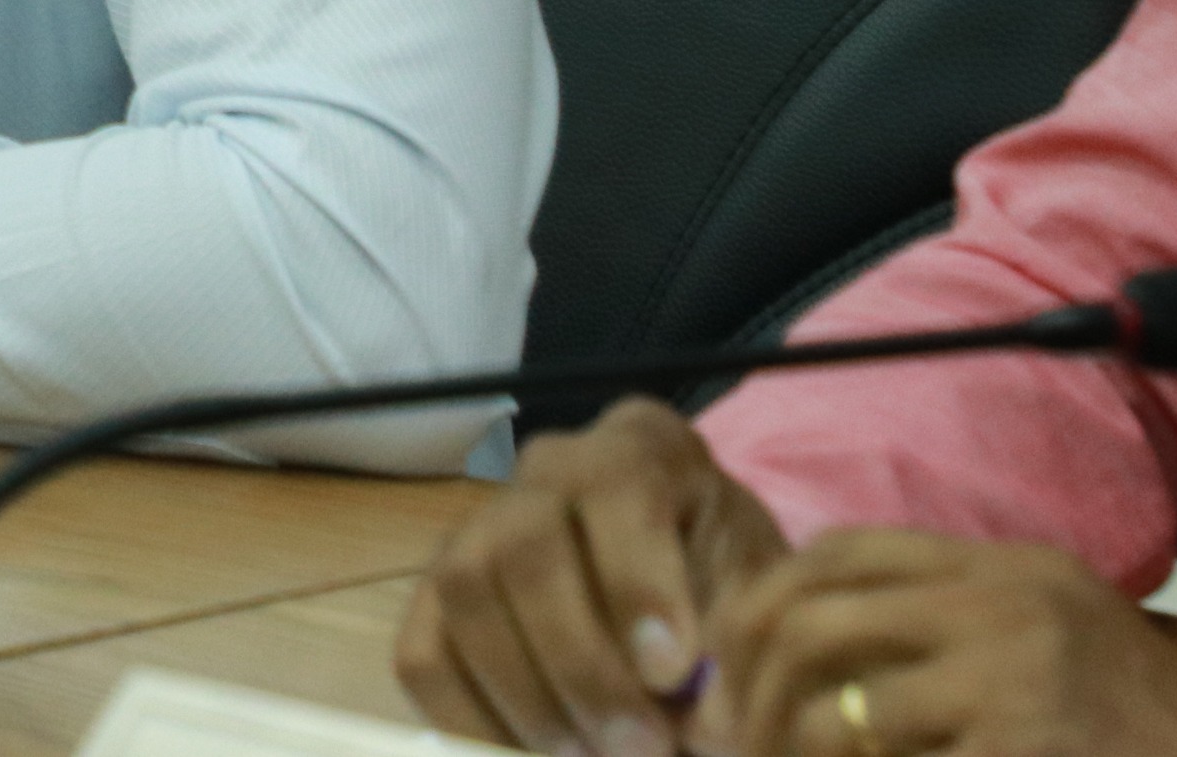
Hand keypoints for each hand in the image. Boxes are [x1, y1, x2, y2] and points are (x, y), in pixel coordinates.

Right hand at [398, 397, 790, 754]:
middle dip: (580, 662)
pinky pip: (421, 653)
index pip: (616, 490)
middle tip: (638, 747)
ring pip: (464, 593)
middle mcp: (544, 471)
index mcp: (637, 449)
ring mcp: (477, 527)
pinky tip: (527, 754)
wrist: (684, 589)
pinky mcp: (434, 596)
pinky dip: (467, 718)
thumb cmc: (724, 584)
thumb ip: (735, 652)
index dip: (636, 583)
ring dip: (525, 695)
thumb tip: (705, 725)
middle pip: (525, 548)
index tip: (672, 675)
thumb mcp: (755, 599)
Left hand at [694, 529, 1176, 756]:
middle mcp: (1008, 604)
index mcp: (1011, 570)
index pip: (842, 551)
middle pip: (812, 617)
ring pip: (838, 710)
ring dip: (790, 754)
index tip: (727, 658)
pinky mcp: (1022, 744)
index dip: (765, 601)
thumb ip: (951, 634)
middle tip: (727, 742)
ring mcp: (1017, 677)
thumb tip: (796, 649)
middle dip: (749, 686)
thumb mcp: (1054, 650)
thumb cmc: (1141, 743)